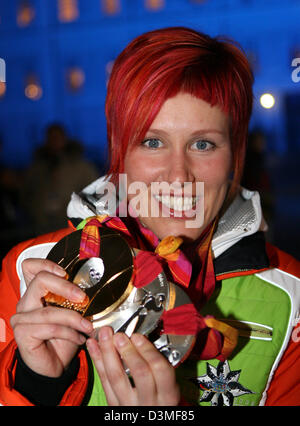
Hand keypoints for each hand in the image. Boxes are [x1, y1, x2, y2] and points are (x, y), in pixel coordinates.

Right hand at [10, 258, 92, 377]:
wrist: (56, 365)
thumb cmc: (64, 337)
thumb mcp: (72, 313)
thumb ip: (74, 298)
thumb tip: (93, 285)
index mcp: (35, 293)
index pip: (30, 267)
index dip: (46, 264)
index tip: (65, 272)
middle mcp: (25, 303)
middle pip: (40, 281)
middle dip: (65, 286)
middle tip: (83, 298)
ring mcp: (21, 318)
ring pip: (50, 310)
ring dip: (74, 319)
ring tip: (88, 327)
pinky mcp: (23, 333)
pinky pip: (51, 328)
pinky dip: (70, 333)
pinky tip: (79, 338)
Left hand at [86, 327, 179, 405]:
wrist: (148, 421)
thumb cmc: (159, 398)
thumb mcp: (168, 386)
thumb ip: (159, 365)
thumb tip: (141, 338)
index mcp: (167, 394)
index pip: (161, 370)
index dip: (148, 351)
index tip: (138, 336)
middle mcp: (149, 401)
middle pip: (139, 373)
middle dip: (128, 351)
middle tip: (120, 335)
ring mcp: (129, 404)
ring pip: (116, 377)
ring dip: (108, 352)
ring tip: (104, 335)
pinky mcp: (113, 405)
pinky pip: (103, 381)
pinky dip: (97, 361)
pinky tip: (93, 346)